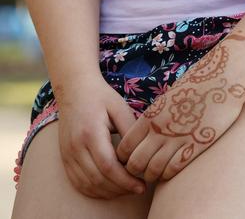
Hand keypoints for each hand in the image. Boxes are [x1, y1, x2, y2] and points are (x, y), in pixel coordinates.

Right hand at [56, 76, 145, 199]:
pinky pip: (78, 183)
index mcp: (91, 133)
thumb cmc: (101, 96)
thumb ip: (130, 129)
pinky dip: (94, 191)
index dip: (125, 180)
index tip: (141, 185)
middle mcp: (76, 147)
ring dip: (108, 193)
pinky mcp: (65, 159)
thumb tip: (142, 152)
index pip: (108, 166)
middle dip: (120, 189)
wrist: (74, 89)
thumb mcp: (119, 107)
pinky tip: (109, 189)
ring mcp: (68, 154)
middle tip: (138, 189)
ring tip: (127, 189)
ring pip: (87, 185)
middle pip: (98, 179)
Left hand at [116, 41, 244, 182]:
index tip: (132, 158)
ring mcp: (177, 139)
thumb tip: (146, 132)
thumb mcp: (168, 98)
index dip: (124, 158)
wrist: (223, 78)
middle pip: (134, 164)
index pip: (124, 147)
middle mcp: (159, 130)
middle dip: (136, 171)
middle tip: (143, 169)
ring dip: (153, 175)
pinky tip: (172, 169)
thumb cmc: (197, 85)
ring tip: (157, 172)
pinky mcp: (195, 146)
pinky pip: (173, 170)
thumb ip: (154, 117)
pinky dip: (168, 174)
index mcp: (150, 116)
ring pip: (152, 171)